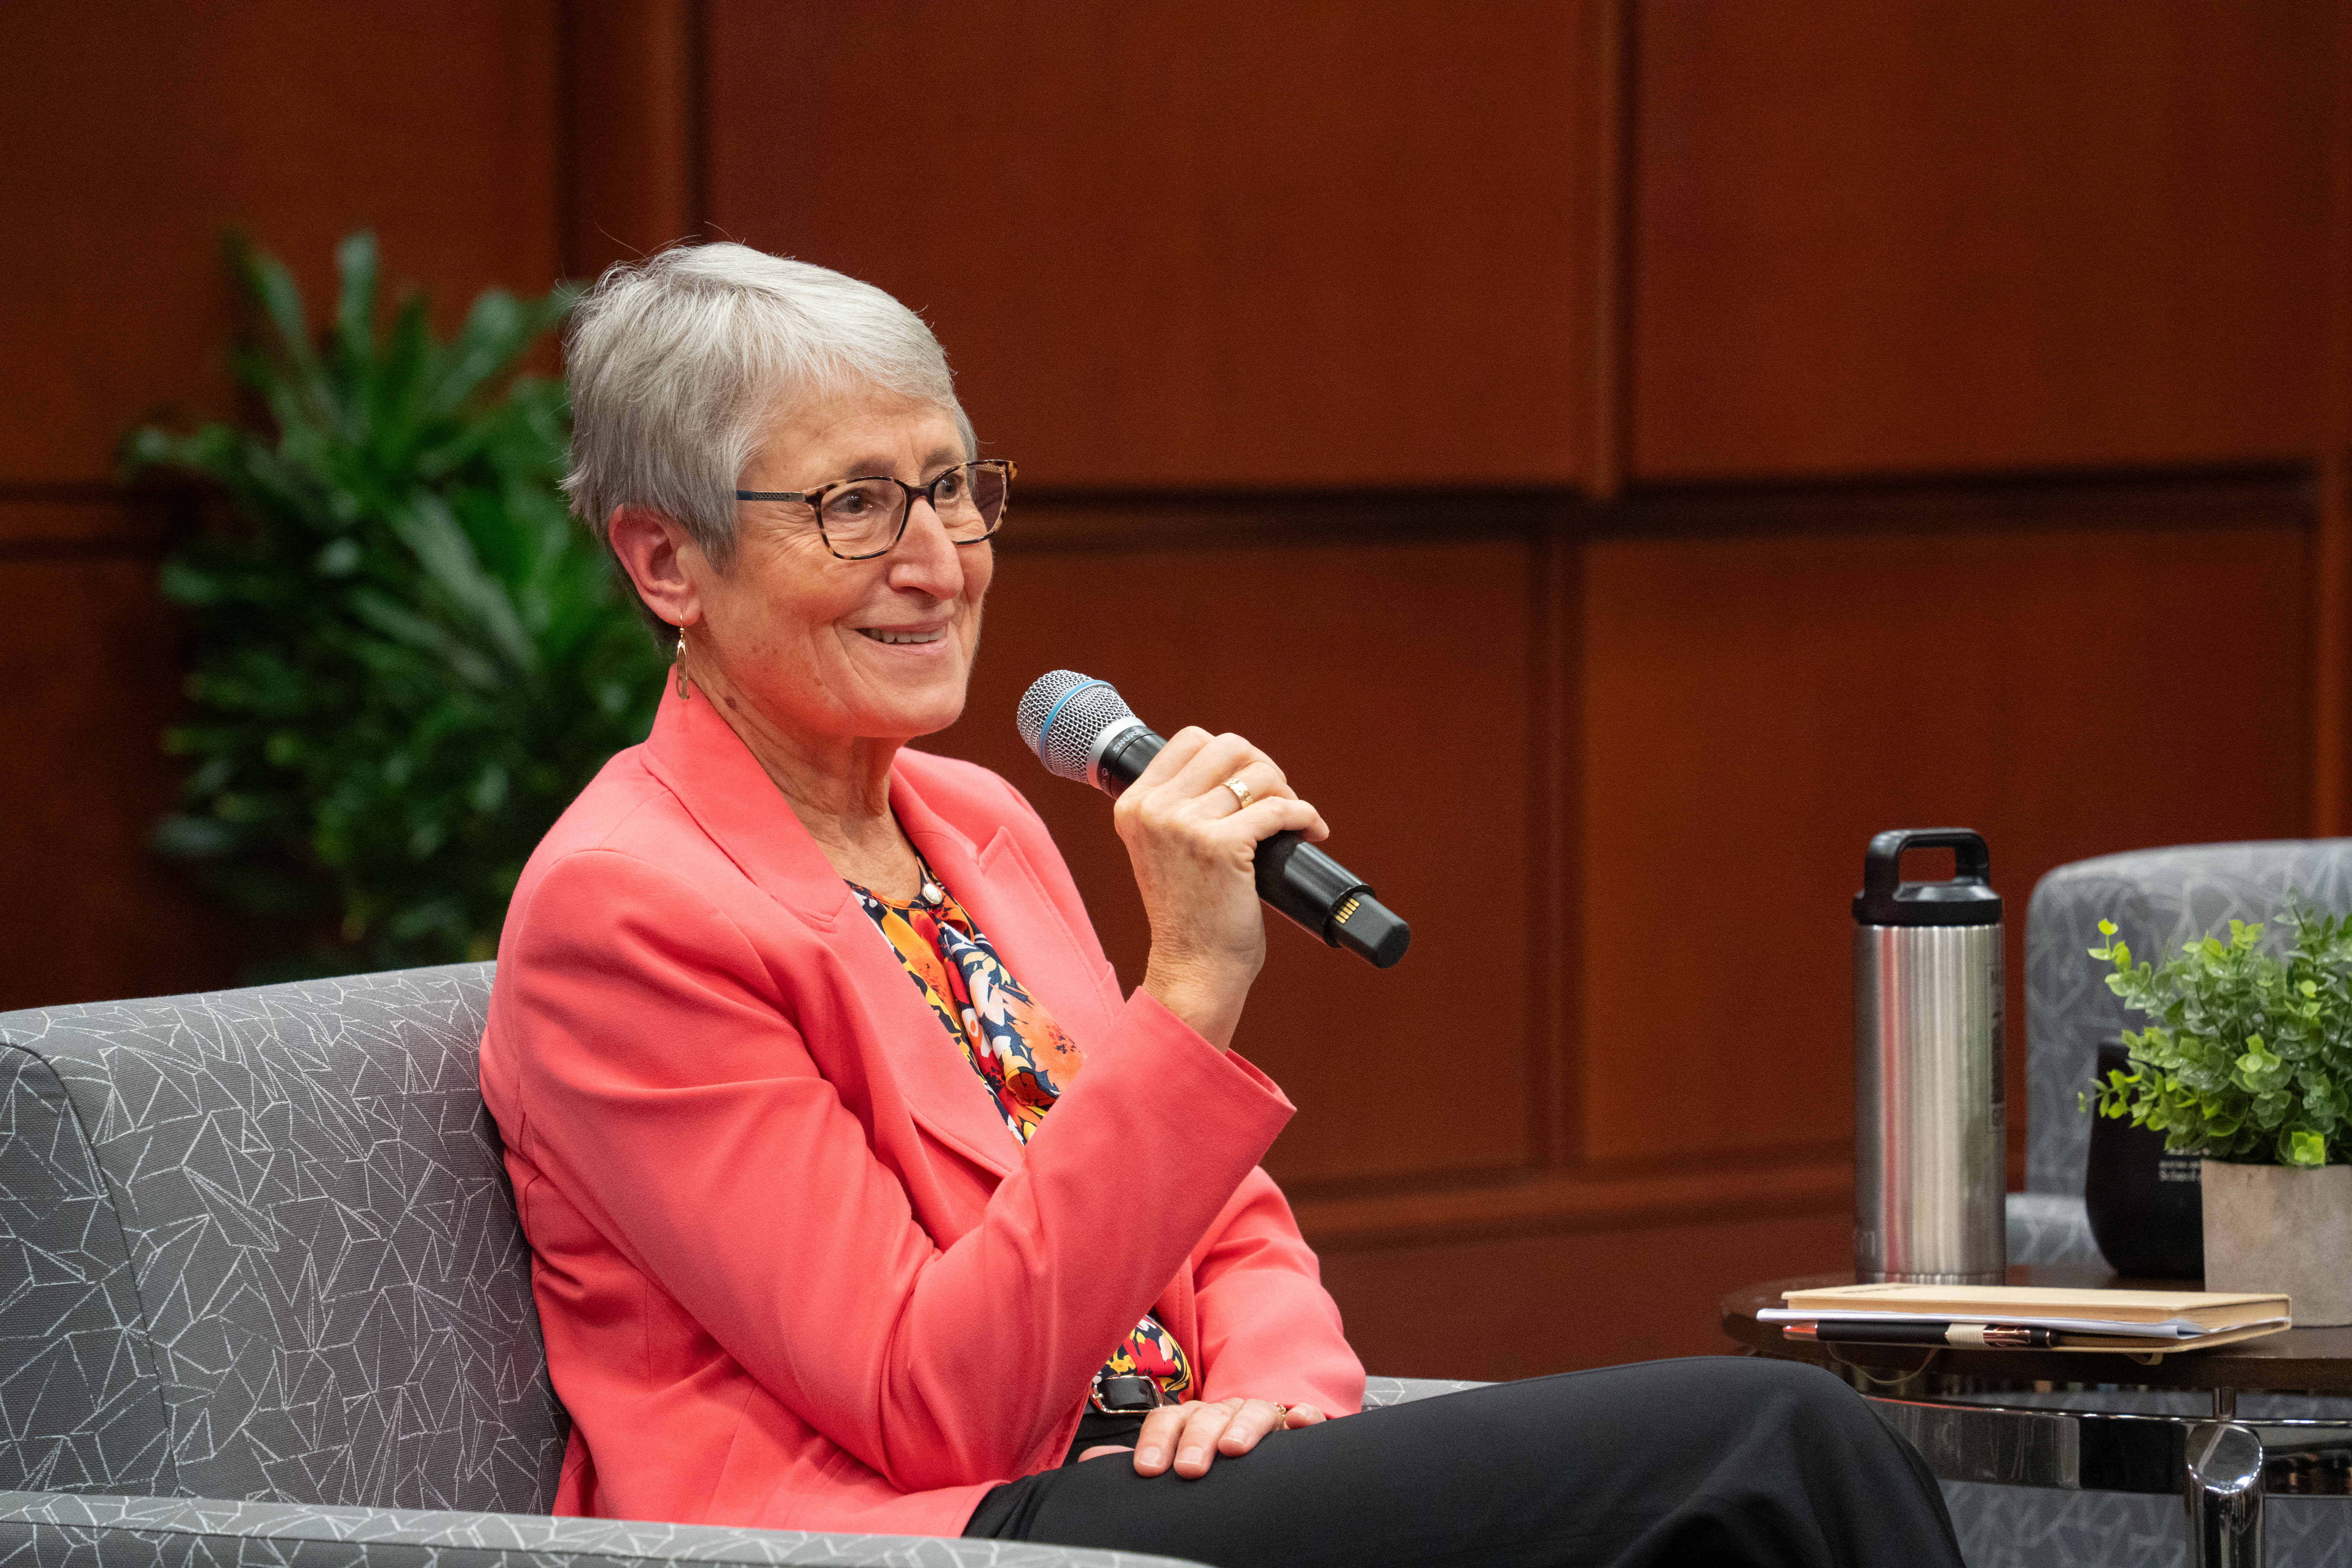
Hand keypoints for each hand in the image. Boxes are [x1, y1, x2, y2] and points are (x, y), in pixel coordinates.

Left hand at [1077, 1396, 1327, 1475]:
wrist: (1257, 1450)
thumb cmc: (1208, 1458)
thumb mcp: (1171, 1459)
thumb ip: (1140, 1459)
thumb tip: (1088, 1461)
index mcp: (1190, 1420)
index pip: (1168, 1421)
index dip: (1155, 1441)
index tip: (1147, 1469)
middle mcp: (1224, 1413)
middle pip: (1207, 1416)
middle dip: (1196, 1440)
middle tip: (1189, 1469)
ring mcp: (1261, 1416)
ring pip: (1252, 1411)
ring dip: (1243, 1427)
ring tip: (1234, 1449)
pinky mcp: (1295, 1424)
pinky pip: (1303, 1415)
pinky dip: (1304, 1415)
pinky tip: (1301, 1422)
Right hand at [1114, 728, 1327, 1048]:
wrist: (1193, 970)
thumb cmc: (1189, 916)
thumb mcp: (1165, 850)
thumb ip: (1181, 809)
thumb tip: (1237, 770)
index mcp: (1134, 805)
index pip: (1191, 740)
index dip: (1231, 755)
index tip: (1248, 782)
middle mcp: (1154, 809)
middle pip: (1228, 747)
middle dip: (1262, 768)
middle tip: (1276, 800)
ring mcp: (1185, 825)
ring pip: (1259, 775)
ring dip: (1286, 793)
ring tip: (1292, 820)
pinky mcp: (1222, 845)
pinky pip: (1280, 809)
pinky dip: (1304, 816)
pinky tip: (1311, 831)